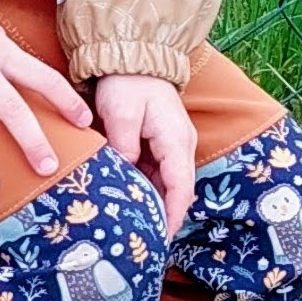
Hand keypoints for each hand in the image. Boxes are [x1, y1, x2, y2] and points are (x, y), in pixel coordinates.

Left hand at [96, 74, 196, 232]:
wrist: (133, 59)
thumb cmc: (127, 83)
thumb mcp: (121, 113)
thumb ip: (123, 145)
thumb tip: (125, 174)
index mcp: (176, 141)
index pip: (180, 187)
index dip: (174, 215)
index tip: (162, 237)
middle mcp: (180, 146)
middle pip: (176, 190)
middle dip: (164, 215)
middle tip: (144, 241)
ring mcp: (171, 146)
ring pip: (165, 184)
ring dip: (154, 203)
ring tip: (135, 228)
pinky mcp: (159, 144)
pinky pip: (156, 173)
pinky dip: (145, 189)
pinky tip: (129, 202)